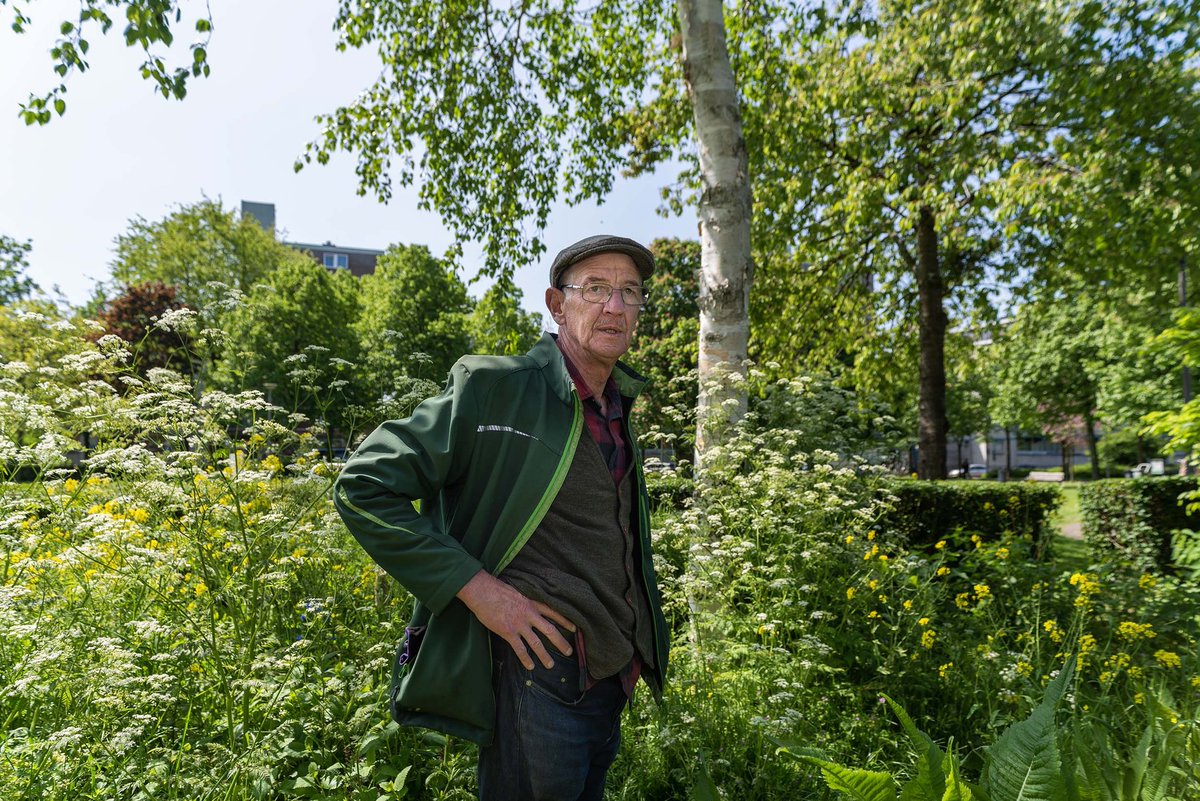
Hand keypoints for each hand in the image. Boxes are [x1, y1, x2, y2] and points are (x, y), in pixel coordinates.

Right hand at [456, 570, 574, 669]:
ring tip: (550, 665)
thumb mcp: (518, 591)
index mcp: (532, 602)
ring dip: (544, 655)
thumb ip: (526, 601)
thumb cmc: (497, 589)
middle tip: (569, 652)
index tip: (575, 628)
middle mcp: (529, 614)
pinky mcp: (507, 632)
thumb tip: (530, 606)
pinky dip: (526, 659)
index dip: (565, 621)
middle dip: (560, 642)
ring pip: (536, 643)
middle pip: (550, 630)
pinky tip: (530, 666)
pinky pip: (519, 649)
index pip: (553, 612)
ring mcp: (519, 624)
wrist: (482, 591)